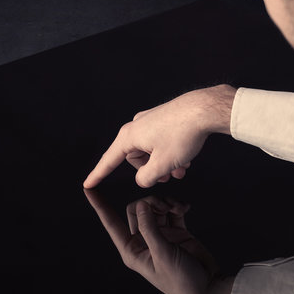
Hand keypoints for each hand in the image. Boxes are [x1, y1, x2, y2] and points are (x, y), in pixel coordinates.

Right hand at [83, 84, 236, 187]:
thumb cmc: (183, 133)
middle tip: (168, 177)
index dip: (98, 174)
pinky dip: (170, 153)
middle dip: (151, 170)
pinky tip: (185, 158)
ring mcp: (150, 120)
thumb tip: (142, 178)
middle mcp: (137, 126)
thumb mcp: (162, 164)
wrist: (204, 109)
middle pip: (135, 158)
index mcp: (130, 136)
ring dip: (163, 163)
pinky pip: (161, 141)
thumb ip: (146, 177)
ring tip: (181, 169)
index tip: (88, 183)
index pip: (109, 160)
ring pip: (151, 151)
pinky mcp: (164, 118)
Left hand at [84, 190, 233, 293]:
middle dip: (149, 203)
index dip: (99, 205)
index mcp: (132, 250)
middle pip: (136, 209)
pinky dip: (177, 207)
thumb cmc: (181, 280)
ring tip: (177, 208)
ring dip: (165, 203)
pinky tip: (185, 208)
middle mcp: (143, 241)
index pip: (111, 223)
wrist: (208, 289)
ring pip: (154, 208)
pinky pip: (172, 212)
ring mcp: (160, 236)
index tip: (88, 188)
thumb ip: (150, 227)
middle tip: (164, 206)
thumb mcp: (162, 253)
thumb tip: (141, 204)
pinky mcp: (176, 232)